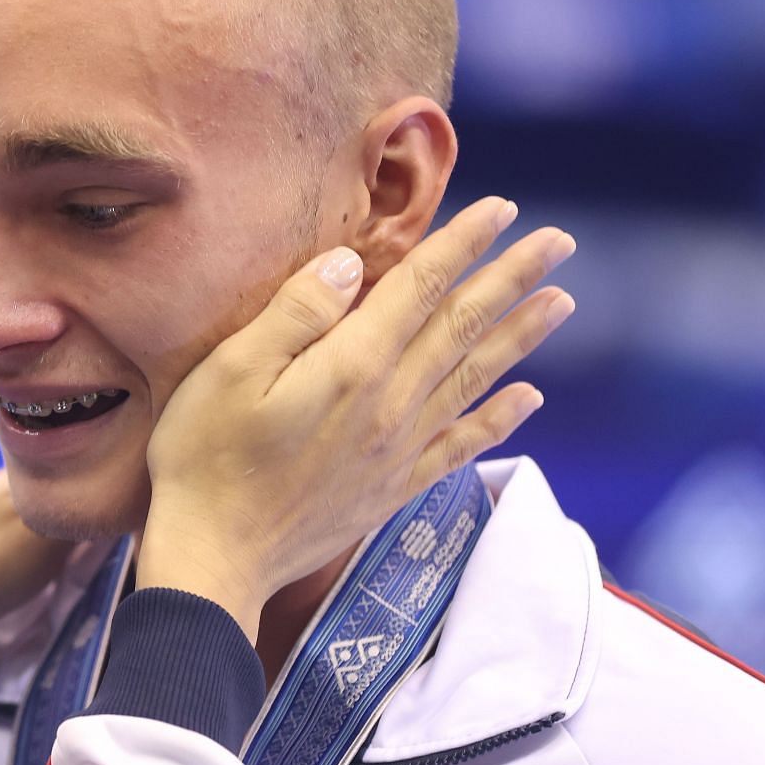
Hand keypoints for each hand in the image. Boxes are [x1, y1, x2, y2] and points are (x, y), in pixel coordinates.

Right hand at [137, 196, 573, 631]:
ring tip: (562, 302)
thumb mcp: (229, 370)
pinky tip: (529, 398)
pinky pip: (460, 445)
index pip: (419, 288)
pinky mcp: (391, 488)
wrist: (213, 557)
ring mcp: (396, 449)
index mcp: (351, 366)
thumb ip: (296, 313)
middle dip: (512, 278)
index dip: (462, 244)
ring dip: (520, 336)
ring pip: (474, 378)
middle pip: (461, 327)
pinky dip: (499, 419)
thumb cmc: (203, 457)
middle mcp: (389, 404)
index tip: (502, 208)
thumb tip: (352, 264)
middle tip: (560, 242)